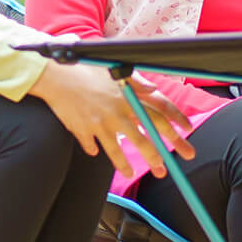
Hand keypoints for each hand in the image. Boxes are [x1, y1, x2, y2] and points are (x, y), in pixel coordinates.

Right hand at [28, 60, 194, 179]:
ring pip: (116, 151)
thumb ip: (136, 80)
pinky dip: (92, 149)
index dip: (175, 121)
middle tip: (163, 169)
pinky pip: (90, 145)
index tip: (186, 131)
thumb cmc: (85, 68)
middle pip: (142, 138)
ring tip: (129, 173)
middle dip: (156, 155)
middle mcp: (117, 112)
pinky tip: (94, 151)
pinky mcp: (82, 130)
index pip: (159, 110)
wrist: (55, 74)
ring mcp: (99, 123)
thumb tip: (154, 89)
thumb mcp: (115, 68)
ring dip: (124, 165)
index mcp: (129, 96)